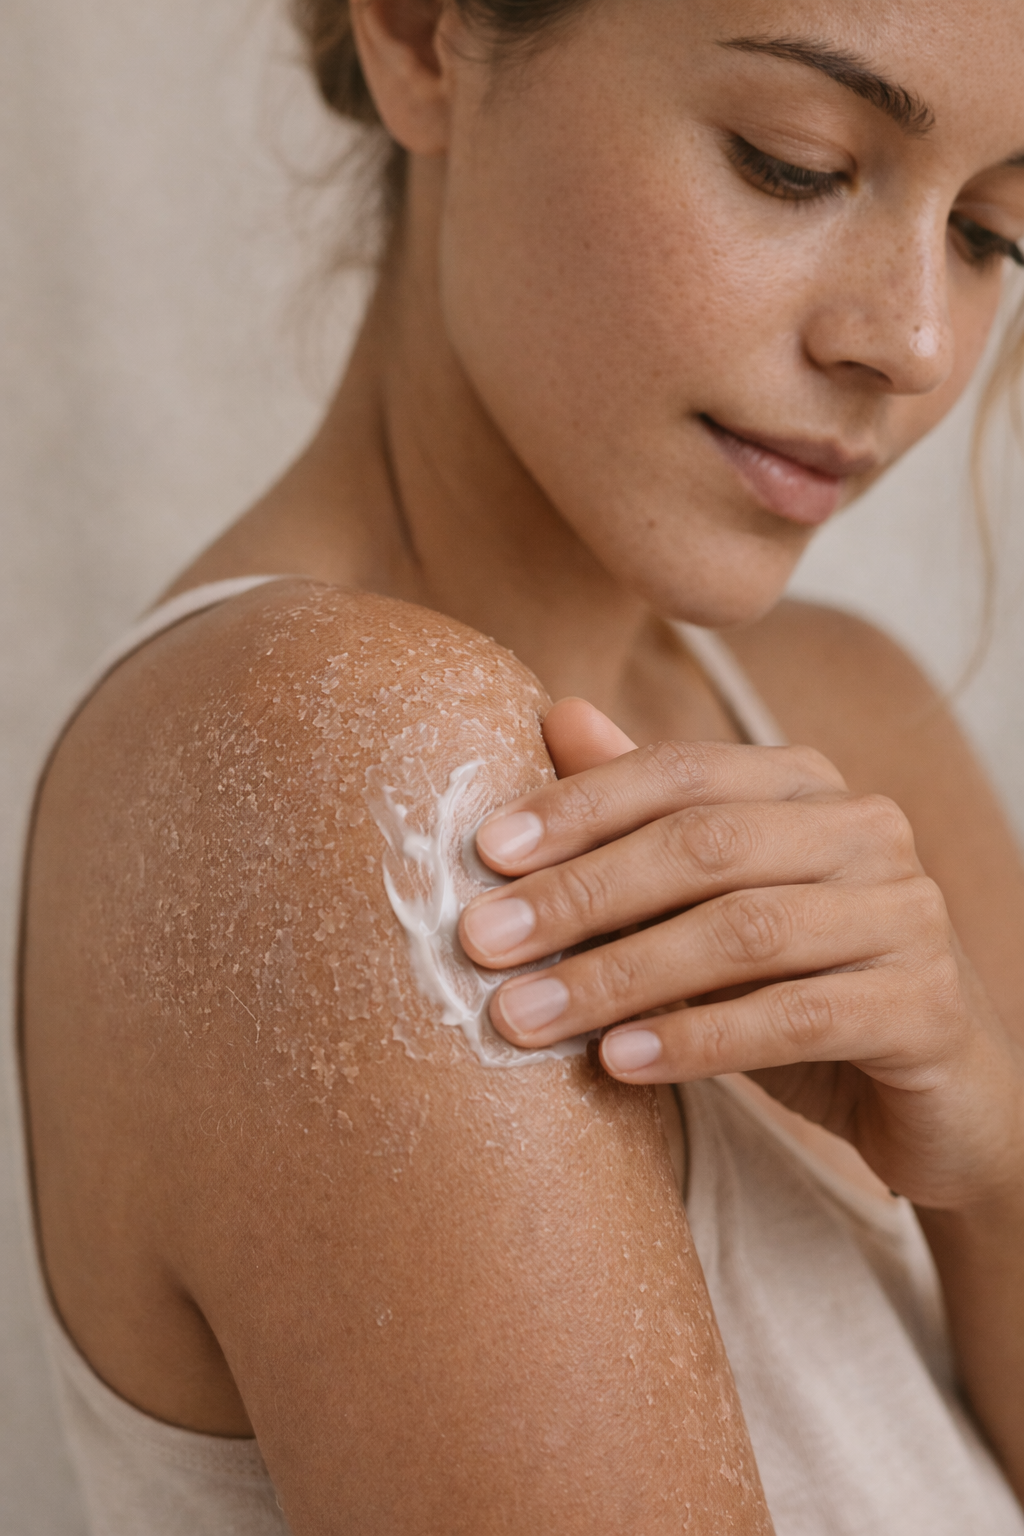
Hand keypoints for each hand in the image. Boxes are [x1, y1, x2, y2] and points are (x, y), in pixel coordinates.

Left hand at [459, 700, 1023, 1211]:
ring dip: (618, 975)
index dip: (581, 804)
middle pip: (706, 844)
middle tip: (481, 942)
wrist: (940, 1092)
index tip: (486, 850)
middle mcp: (865, 830)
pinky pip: (796, 1017)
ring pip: (745, 930)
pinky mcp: (925, 1008)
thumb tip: (557, 714)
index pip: (682, 772)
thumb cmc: (801, 982)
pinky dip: (697, 1040)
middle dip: (581, 892)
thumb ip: (643, 814)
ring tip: (524, 1016)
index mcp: (806, 786)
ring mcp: (906, 914)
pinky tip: (618, 1062)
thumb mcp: (712, 900)